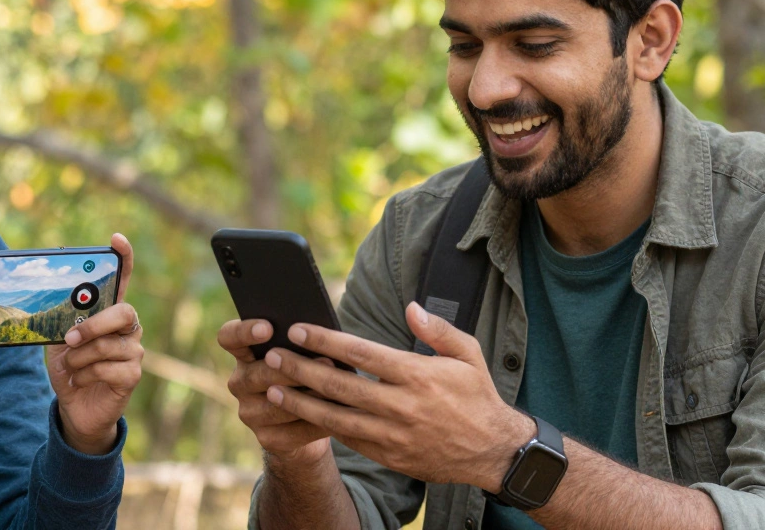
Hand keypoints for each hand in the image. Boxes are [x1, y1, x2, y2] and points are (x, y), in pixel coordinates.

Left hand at [47, 233, 142, 454]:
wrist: (76, 407)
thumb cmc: (71, 368)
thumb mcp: (60, 340)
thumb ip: (64, 320)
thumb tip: (61, 301)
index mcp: (110, 312)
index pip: (122, 279)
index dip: (123, 258)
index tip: (116, 240)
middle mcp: (128, 328)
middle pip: (123, 312)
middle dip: (92, 325)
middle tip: (69, 339)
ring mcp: (134, 351)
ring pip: (106, 345)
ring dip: (78, 358)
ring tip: (71, 366)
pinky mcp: (132, 375)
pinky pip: (106, 368)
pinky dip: (84, 375)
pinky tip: (79, 380)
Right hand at [217, 318, 333, 466]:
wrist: (307, 425)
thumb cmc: (308, 377)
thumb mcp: (301, 357)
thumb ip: (302, 345)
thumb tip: (322, 332)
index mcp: (244, 355)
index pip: (229, 337)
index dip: (244, 332)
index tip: (268, 328)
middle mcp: (240, 383)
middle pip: (257, 374)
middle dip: (293, 368)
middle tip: (326, 360)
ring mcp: (249, 413)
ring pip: (277, 404)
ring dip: (309, 396)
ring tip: (336, 389)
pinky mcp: (266, 438)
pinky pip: (292, 430)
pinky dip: (316, 422)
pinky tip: (337, 415)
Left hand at [262, 302, 533, 489]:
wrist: (494, 452)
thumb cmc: (478, 396)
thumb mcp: (468, 354)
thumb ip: (438, 330)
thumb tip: (411, 307)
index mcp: (418, 376)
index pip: (361, 354)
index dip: (324, 341)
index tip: (297, 329)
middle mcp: (402, 406)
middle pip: (340, 386)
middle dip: (301, 370)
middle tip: (271, 357)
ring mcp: (394, 436)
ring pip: (336, 419)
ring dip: (301, 404)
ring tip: (272, 390)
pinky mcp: (390, 457)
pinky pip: (349, 441)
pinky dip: (323, 427)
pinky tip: (303, 415)